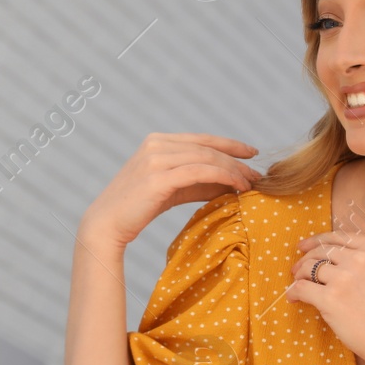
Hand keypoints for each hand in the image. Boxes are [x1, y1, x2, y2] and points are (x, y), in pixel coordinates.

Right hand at [80, 133, 260, 248]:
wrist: (106, 225)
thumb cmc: (138, 208)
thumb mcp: (171, 189)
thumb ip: (196, 181)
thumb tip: (230, 182)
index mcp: (157, 142)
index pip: (202, 139)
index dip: (230, 144)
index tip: (251, 153)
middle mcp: (157, 145)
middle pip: (207, 148)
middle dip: (236, 160)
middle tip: (257, 175)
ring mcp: (156, 159)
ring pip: (206, 158)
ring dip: (233, 170)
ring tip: (250, 184)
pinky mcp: (159, 177)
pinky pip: (200, 172)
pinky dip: (222, 177)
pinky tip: (236, 188)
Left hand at [284, 231, 364, 364]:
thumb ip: (363, 260)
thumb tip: (325, 256)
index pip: (338, 237)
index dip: (317, 241)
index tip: (304, 247)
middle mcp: (360, 258)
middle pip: (320, 251)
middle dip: (305, 260)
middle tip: (297, 272)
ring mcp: (345, 278)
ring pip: (308, 268)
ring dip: (300, 277)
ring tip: (300, 287)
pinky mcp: (331, 298)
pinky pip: (301, 288)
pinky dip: (294, 292)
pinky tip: (294, 299)